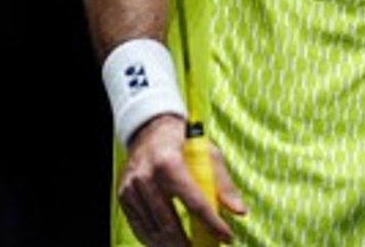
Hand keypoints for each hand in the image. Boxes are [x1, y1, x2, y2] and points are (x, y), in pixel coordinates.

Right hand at [119, 114, 248, 245]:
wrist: (150, 130)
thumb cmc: (184, 142)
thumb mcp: (208, 154)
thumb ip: (223, 184)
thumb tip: (240, 211)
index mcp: (169, 163)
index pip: (194, 202)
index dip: (212, 223)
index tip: (228, 237)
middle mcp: (146, 176)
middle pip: (169, 223)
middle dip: (188, 244)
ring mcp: (131, 188)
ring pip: (153, 230)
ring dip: (172, 246)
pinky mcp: (124, 196)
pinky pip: (139, 227)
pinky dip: (154, 240)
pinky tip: (169, 244)